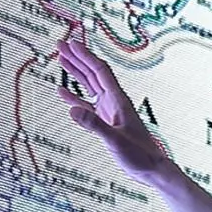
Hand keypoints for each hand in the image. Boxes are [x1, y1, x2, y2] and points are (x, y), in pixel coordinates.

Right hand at [55, 33, 176, 181]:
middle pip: (93, 73)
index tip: (70, 43)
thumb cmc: (139, 155)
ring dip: (75, 72)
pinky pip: (87, 104)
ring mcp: (109, 110)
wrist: (151, 168)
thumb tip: (71, 109)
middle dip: (77, 57)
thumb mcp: (115, 141)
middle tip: (60, 44)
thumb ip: (94, 125)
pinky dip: (74, 96)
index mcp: (118, 100)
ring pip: (89, 85)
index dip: (85, 56)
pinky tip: (62, 91)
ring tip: (61, 58)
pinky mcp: (105, 121)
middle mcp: (113, 101)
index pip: (99, 71)